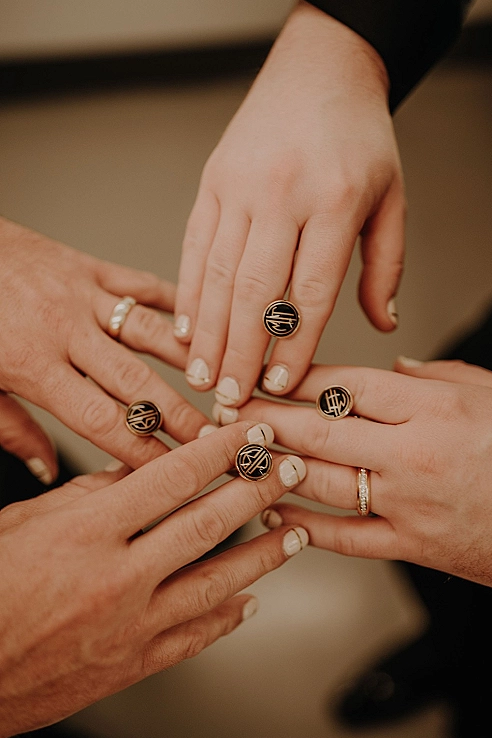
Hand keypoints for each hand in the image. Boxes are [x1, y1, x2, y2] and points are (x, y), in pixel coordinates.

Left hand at [0, 217, 207, 471]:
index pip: (100, 420)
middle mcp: (66, 330)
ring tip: (225, 384)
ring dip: (191, 360)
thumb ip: (12, 429)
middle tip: (215, 440)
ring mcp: (82, 294)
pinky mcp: (89, 266)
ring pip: (150, 332)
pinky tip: (205, 319)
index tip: (172, 471)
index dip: (141, 449)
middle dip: (181, 416)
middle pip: (137, 382)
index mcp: (33, 365)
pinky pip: (142, 282)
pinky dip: (175, 300)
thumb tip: (46, 469)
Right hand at [0, 421, 307, 737]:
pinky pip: (194, 637)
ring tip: (294, 533)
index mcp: (87, 531)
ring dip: (263, 555)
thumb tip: (136, 470)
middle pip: (206, 524)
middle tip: (288, 472)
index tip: (251, 435)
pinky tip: (250, 600)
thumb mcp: (25, 521)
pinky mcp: (132, 664)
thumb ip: (87, 493)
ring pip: (215, 582)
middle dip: (256, 492)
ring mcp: (130, 625)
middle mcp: (117, 577)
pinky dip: (226, 617)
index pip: (172, 478)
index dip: (221, 452)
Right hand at [175, 1, 404, 410]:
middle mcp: (281, 194)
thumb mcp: (391, 198)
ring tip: (203, 377)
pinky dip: (188, 292)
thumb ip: (386, 266)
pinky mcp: (212, 180)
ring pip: (216, 274)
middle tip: (231, 400)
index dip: (293, 347)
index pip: (309, 293)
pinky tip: (185, 329)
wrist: (321, 70)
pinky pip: (194, 245)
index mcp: (333, 201)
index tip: (280, 388)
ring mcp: (239, 185)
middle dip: (241, 352)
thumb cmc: (360, 140)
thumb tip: (383, 325)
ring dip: (207, 332)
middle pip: (254, 291)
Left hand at [239, 360, 491, 606]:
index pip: (347, 383)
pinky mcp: (412, 548)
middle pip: (319, 428)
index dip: (298, 374)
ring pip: (320, 480)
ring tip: (236, 451)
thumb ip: (442, 377)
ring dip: (271, 464)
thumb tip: (397, 370)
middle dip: (265, 415)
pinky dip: (301, 523)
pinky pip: (342, 537)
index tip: (266, 369)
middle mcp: (415, 454)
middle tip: (227, 406)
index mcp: (438, 406)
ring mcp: (409, 505)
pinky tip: (269, 508)